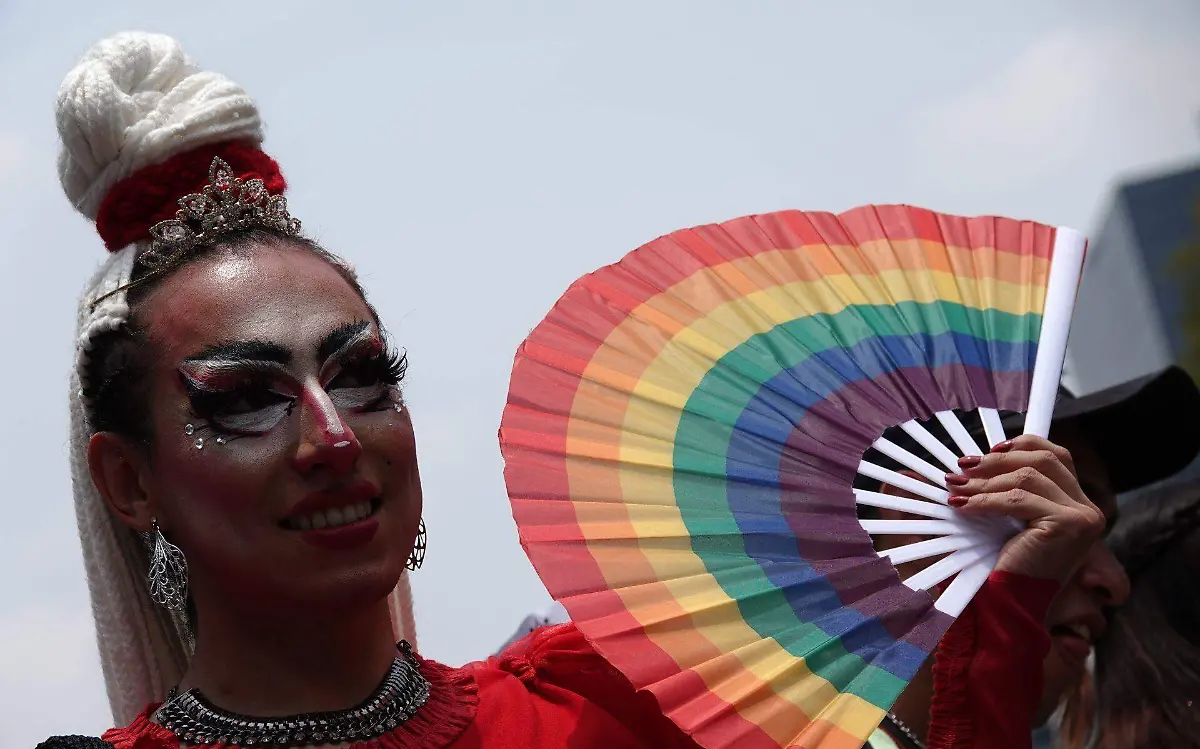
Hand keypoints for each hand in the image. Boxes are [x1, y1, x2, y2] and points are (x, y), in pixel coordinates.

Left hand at [945, 435, 1104, 584]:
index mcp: (1079, 505)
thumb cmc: (1009, 565)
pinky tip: (963, 506)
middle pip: (1044, 460)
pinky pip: (1017, 499)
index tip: (990, 449)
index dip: (1024, 445)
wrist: (1013, 606)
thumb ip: (1011, 489)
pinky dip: (985, 500)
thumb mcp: (1012, 520)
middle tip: (963, 467)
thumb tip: (975, 459)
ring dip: (985, 481)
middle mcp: (1089, 509)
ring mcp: (1083, 517)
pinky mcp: (1067, 525)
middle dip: (998, 460)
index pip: (1057, 457)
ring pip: (1028, 477)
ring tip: (957, 488)